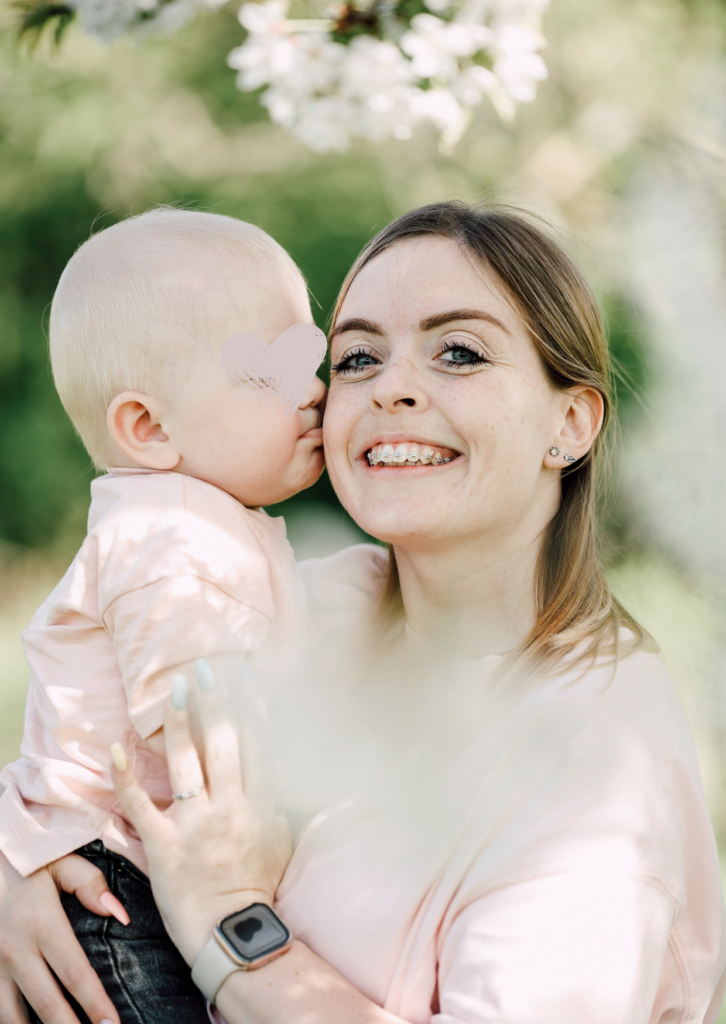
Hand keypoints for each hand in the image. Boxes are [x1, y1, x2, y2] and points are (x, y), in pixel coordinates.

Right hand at [0, 850, 124, 1023]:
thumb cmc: (22, 859)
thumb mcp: (57, 861)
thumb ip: (90, 884)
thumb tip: (120, 914)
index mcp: (42, 924)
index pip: (75, 973)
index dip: (94, 1003)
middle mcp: (15, 949)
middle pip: (46, 1004)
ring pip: (11, 1015)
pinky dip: (9, 1021)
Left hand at [111, 672, 291, 965]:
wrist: (232, 932)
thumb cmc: (259, 884)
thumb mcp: (285, 838)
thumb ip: (285, 799)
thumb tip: (292, 767)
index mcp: (260, 803)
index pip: (257, 743)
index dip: (250, 706)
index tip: (244, 676)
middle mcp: (229, 806)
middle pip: (222, 742)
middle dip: (214, 700)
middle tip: (205, 668)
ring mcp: (194, 824)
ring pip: (185, 761)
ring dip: (179, 720)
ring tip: (175, 687)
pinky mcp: (163, 844)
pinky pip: (140, 804)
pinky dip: (125, 776)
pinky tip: (115, 747)